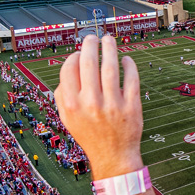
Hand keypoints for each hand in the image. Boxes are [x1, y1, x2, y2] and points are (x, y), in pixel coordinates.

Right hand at [54, 35, 143, 178]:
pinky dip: (129, 65)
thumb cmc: (89, 134)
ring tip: (108, 39)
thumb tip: (69, 65)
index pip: (70, 69)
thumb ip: (62, 94)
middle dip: (90, 45)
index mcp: (72, 105)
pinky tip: (125, 59)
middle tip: (93, 37)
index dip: (75, 56)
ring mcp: (112, 105)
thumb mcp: (67, 118)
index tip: (80, 53)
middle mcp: (91, 104)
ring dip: (109, 48)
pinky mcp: (131, 106)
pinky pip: (131, 78)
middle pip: (89, 63)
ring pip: (111, 67)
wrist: (113, 157)